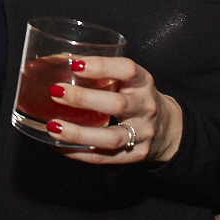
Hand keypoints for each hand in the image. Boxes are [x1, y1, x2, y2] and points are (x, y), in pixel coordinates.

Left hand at [41, 56, 183, 165]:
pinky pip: (104, 158)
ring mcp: (142, 134)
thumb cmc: (136, 96)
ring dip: (78, 133)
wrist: (166, 127)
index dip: (102, 66)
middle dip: (83, 98)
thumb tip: (58, 61)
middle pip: (117, 104)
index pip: (127, 70)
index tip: (75, 65)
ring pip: (110, 138)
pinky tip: (59, 145)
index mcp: (143, 83)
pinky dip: (79, 153)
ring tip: (53, 126)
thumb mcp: (127, 80)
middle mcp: (146, 108)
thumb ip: (101, 72)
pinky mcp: (136, 155)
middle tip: (56, 92)